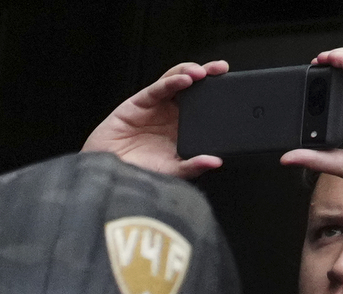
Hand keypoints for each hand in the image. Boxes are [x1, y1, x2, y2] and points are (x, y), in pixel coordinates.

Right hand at [84, 60, 231, 176]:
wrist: (107, 173)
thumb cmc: (136, 173)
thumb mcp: (171, 172)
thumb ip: (192, 166)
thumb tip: (216, 161)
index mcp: (184, 128)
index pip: (206, 105)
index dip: (219, 94)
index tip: (235, 89)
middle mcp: (172, 114)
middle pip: (195, 87)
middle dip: (210, 75)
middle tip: (222, 70)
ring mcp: (157, 106)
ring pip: (178, 80)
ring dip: (191, 72)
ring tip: (202, 73)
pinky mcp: (140, 102)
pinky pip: (159, 87)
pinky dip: (172, 80)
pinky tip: (184, 80)